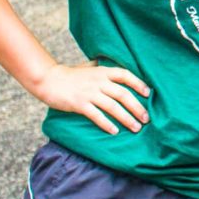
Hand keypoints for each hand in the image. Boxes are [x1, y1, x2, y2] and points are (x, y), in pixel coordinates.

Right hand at [29, 62, 151, 134]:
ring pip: (113, 107)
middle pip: (123, 94)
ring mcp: (89, 93)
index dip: (138, 84)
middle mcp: (99, 81)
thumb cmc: (71, 74)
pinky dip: (107, 124)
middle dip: (137, 107)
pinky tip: (114, 131)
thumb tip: (116, 70)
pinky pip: (96, 116)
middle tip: (146, 119)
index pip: (125, 75)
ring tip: (136, 128)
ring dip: (126, 118)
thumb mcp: (89, 67)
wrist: (49, 80)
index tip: (148, 94)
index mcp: (103, 71)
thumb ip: (102, 68)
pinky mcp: (79, 104)